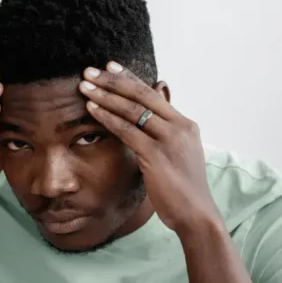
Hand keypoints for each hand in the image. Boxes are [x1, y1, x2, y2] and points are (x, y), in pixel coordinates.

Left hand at [78, 61, 221, 235]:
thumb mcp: (178, 157)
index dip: (130, 80)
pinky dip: (107, 118)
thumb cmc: (184, 191)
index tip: (110, 68)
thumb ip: (164, 138)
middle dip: (113, 81)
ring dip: (106, 96)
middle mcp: (180, 128)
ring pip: (133, 110)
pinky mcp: (156, 155)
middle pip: (142, 96)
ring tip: (85, 86)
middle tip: (90, 70)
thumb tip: (149, 127)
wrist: (197, 215)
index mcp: (186, 125)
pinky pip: (127, 130)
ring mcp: (170, 140)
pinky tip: (91, 110)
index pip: (154, 95)